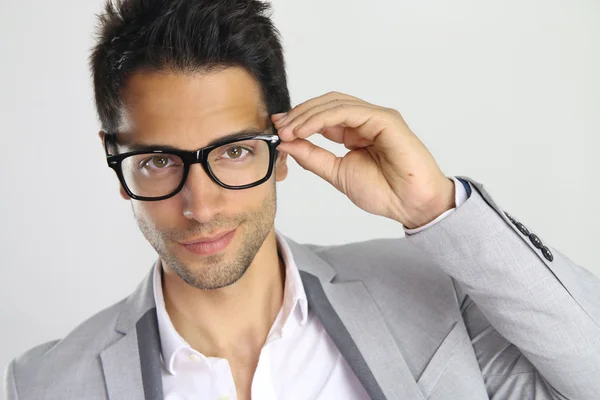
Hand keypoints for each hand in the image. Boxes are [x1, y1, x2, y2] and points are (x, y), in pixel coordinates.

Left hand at [272, 91, 454, 228]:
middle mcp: (364, 121)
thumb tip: (287, 143)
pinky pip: (348, 112)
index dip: (298, 119)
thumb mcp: (337, 173)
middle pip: (326, 105)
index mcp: (353, 132)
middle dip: (299, 114)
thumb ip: (313, 157)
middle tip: (279, 127)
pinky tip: (305, 130)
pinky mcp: (385, 119)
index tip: (278, 128)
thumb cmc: (384, 192)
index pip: (322, 116)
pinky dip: (322, 118)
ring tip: (288, 130)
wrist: (411, 205)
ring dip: (307, 115)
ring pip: (335, 104)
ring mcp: (376, 117)